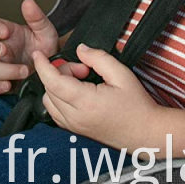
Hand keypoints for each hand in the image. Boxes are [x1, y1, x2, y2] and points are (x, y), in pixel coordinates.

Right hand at [0, 0, 87, 94]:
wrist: (52, 70)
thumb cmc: (45, 48)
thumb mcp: (45, 31)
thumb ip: (36, 18)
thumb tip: (28, 3)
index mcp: (8, 33)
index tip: (5, 32)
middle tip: (4, 51)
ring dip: (3, 71)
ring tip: (24, 71)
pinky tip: (8, 85)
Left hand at [31, 43, 160, 148]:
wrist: (146, 133)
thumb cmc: (137, 105)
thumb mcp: (121, 74)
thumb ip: (98, 58)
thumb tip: (79, 49)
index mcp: (86, 102)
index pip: (53, 82)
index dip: (42, 65)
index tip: (38, 54)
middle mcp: (75, 117)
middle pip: (49, 89)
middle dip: (61, 72)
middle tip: (85, 70)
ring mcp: (73, 127)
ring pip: (49, 101)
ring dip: (58, 86)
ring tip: (82, 82)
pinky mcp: (74, 131)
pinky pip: (55, 112)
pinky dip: (59, 98)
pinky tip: (76, 92)